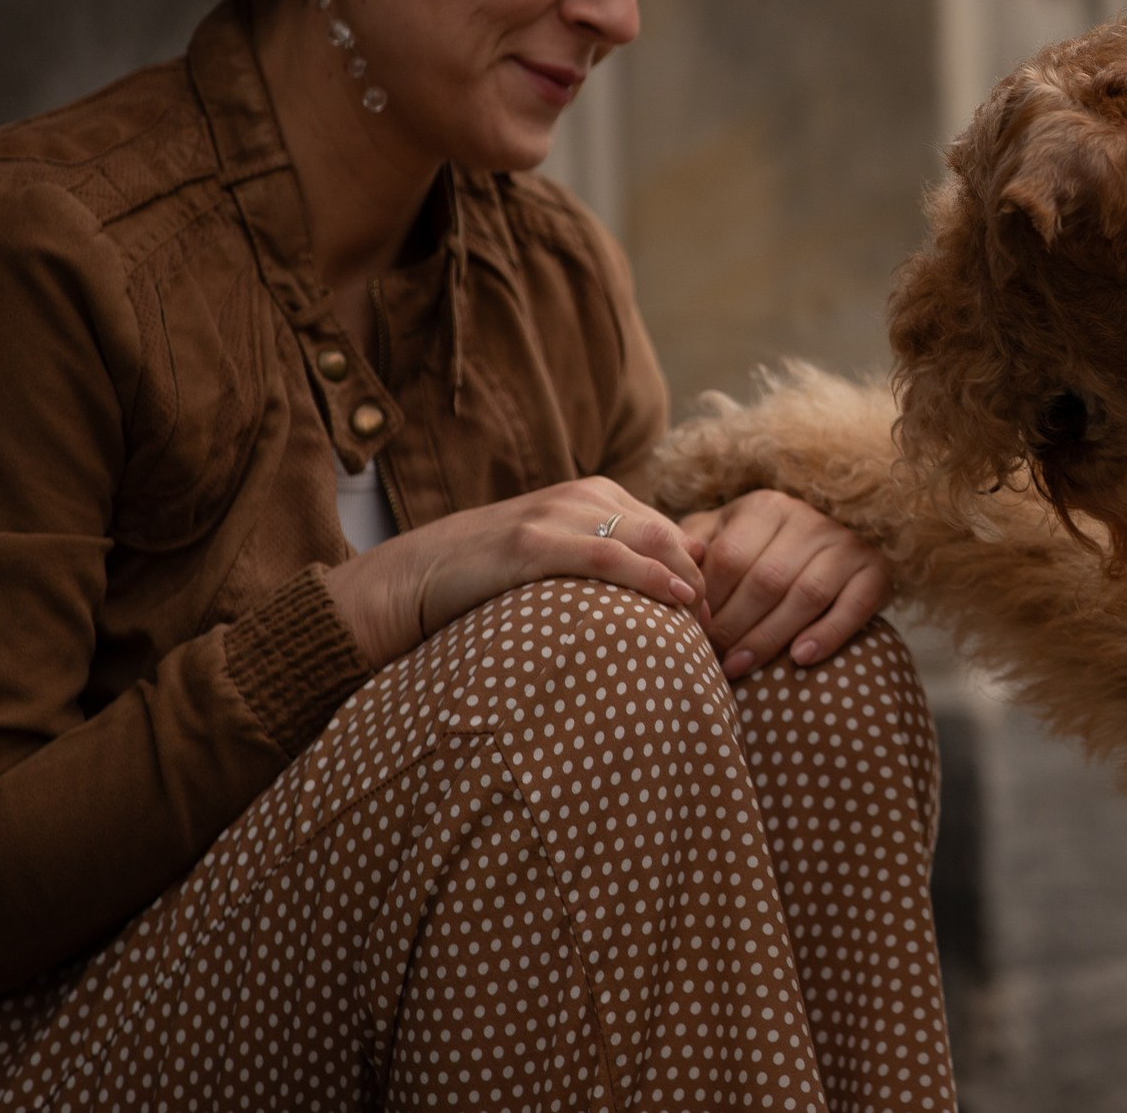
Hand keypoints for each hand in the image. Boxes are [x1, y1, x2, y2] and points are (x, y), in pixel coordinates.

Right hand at [322, 477, 708, 666]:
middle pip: (669, 534)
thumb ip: (605, 562)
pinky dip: (649, 576)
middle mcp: (580, 496)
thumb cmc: (485, 581)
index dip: (698, 571)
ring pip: (648, 540)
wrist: (406, 580)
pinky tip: (678, 599)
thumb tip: (672, 588)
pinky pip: (608, 557)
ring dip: (686, 582)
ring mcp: (555, 516)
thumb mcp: (555, 561)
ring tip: (708, 626)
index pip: (668, 530)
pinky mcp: (532, 543)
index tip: (716, 617)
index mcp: (591, 496)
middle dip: (701, 580)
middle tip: (720, 631)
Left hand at [678, 489, 890, 678]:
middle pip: (767, 580)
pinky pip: (855, 606)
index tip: (690, 632)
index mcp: (766, 508)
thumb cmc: (759, 546)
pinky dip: (829, 634)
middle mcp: (809, 519)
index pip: (730, 557)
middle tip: (712, 660)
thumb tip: (681, 567)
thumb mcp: (722, 532)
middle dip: (734, 627)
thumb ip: (695, 546)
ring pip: (807, 595)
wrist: (831, 536)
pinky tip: (800, 659)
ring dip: (770, 637)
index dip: (708, 601)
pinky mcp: (876, 570)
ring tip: (739, 667)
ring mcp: (847, 543)